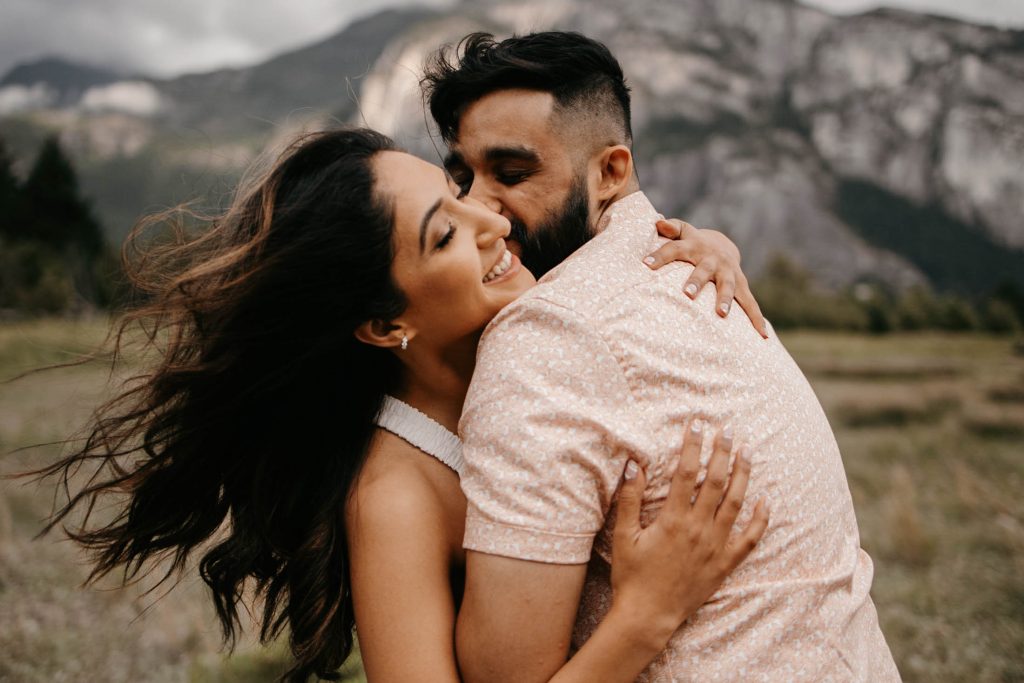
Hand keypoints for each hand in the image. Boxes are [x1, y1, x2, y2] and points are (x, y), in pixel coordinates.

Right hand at [608, 420, 769, 648]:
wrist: (648, 616)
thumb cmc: (632, 575)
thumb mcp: (623, 536)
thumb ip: (630, 498)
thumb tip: (635, 464)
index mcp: (673, 520)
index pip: (687, 473)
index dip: (693, 445)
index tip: (696, 424)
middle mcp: (699, 529)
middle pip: (716, 481)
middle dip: (722, 452)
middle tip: (727, 430)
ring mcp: (715, 546)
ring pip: (736, 503)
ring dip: (744, 475)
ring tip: (747, 452)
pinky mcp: (725, 564)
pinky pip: (750, 539)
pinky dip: (761, 519)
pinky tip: (766, 501)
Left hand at [643, 219, 768, 337]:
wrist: (722, 246)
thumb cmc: (692, 243)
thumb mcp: (683, 232)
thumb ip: (670, 228)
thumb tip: (658, 220)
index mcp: (694, 246)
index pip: (674, 248)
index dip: (660, 255)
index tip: (646, 264)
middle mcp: (713, 259)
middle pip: (704, 270)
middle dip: (697, 281)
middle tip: (687, 294)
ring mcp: (729, 272)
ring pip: (728, 286)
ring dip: (725, 299)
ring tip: (720, 314)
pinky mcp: (741, 285)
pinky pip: (749, 303)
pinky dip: (756, 318)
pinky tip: (762, 335)